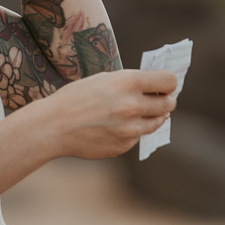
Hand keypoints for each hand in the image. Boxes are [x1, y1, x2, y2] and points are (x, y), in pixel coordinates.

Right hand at [35, 68, 177, 159]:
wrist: (54, 126)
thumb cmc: (76, 97)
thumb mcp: (105, 79)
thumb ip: (131, 83)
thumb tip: (155, 88)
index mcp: (129, 82)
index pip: (170, 81)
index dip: (169, 83)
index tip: (165, 86)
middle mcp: (134, 105)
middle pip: (169, 103)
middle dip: (166, 101)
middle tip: (159, 100)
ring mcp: (131, 129)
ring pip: (158, 122)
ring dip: (152, 116)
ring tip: (136, 113)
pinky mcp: (125, 145)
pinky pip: (139, 136)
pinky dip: (133, 131)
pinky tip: (115, 127)